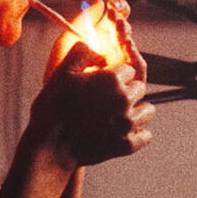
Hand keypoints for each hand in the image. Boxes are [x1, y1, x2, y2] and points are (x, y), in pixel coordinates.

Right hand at [31, 41, 154, 167]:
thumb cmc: (52, 109)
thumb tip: (98, 50)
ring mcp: (128, 123)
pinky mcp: (127, 144)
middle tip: (109, 99)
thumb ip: (82, 53)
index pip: (128, 69)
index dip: (116, 74)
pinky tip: (124, 132)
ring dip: (137, 110)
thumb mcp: (62, 73)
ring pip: (148, 110)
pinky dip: (138, 133)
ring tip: (119, 115)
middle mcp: (124, 99)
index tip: (104, 82)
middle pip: (139, 88)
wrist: (49, 147)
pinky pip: (146, 135)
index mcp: (111, 80)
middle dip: (127, 90)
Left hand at [43, 0, 146, 81]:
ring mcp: (121, 68)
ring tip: (119, 28)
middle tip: (114, 17)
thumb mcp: (66, 44)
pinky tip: (127, 46)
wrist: (57, 104)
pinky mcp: (129, 83)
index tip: (112, 5)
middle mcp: (112, 52)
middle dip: (121, 22)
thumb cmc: (59, 77)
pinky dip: (134, 54)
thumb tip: (100, 2)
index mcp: (98, 41)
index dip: (117, 9)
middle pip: (124, 32)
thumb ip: (81, 22)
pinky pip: (138, 67)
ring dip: (128, 36)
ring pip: (131, 47)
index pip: (113, 21)